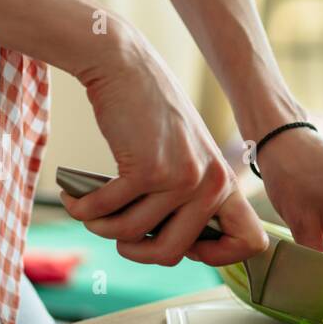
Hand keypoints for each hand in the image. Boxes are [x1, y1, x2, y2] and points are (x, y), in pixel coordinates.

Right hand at [61, 26, 266, 266]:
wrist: (126, 66)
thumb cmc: (150, 114)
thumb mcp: (186, 156)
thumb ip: (190, 198)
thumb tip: (177, 249)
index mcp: (224, 183)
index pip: (248, 242)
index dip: (218, 257)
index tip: (185, 248)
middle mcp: (210, 184)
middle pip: (172, 254)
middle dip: (135, 252)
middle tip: (116, 234)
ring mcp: (180, 178)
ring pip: (132, 234)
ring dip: (101, 227)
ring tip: (88, 211)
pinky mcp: (146, 169)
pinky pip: (107, 211)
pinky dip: (83, 209)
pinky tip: (74, 198)